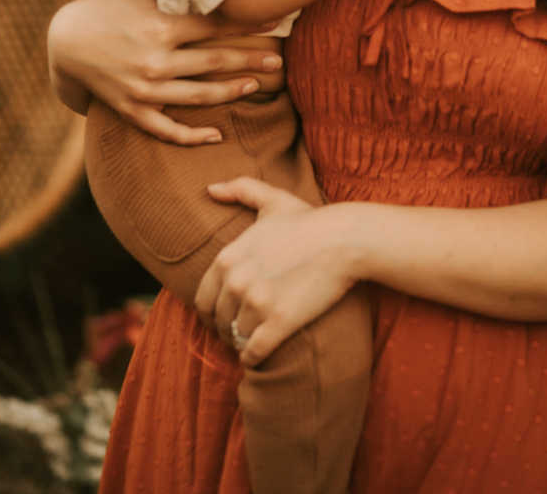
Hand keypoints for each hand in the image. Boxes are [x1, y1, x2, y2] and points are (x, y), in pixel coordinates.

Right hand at [47, 0, 284, 142]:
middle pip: (214, 62)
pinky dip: (192, 136)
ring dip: (230, 93)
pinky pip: (167, 129)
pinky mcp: (134, 110)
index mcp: (160, 28)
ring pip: (198, 96)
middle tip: (277, 62)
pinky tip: (217, 136)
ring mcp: (145, 89)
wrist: (64, 46)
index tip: (274, 22)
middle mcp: (155, 60)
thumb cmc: (103, 9)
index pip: (212, 25)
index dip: (246, 23)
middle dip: (248, 61)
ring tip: (256, 87)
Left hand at [194, 178, 357, 365]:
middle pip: (218, 321)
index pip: (202, 298)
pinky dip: (252, 359)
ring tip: (250, 343)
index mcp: (228, 257)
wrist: (343, 239)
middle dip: (224, 329)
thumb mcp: (271, 199)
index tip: (219, 318)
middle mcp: (236, 281)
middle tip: (236, 333)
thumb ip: (238, 189)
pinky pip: (254, 352)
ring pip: (235, 337)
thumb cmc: (309, 220)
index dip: (209, 312)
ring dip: (240, 343)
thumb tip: (210, 188)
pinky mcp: (279, 322)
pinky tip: (256, 358)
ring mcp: (257, 303)